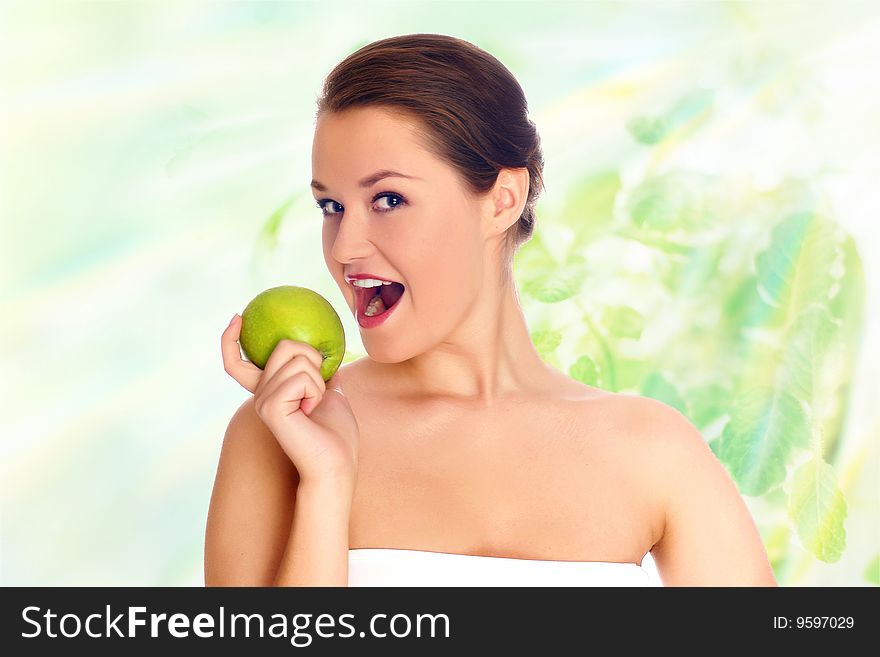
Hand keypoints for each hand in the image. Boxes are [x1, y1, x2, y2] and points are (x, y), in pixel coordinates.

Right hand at [221, 314, 358, 484]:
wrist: (337, 464)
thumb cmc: (337, 435)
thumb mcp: (331, 392)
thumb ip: (322, 372)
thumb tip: (327, 349)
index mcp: (269, 392)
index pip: (236, 362)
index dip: (230, 338)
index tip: (238, 317)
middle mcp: (260, 395)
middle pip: (285, 346)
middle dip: (314, 360)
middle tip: (318, 391)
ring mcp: (262, 401)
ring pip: (297, 359)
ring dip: (319, 380)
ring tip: (315, 406)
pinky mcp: (271, 407)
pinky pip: (301, 377)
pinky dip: (317, 391)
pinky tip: (312, 411)